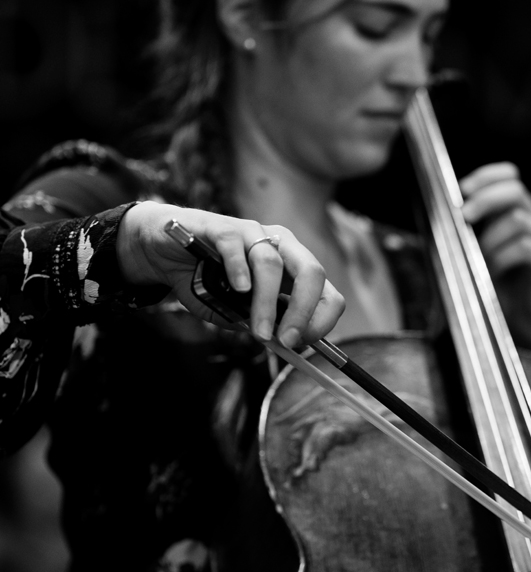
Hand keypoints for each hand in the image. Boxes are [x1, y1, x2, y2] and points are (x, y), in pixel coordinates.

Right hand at [116, 202, 344, 347]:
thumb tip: (283, 343)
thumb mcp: (235, 311)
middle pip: (311, 272)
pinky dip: (239, 269)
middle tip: (287, 341)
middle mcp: (279, 245)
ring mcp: (250, 232)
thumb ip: (258, 323)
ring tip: (257, 331)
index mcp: (291, 268)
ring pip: (270, 263)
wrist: (162, 254)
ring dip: (267, 303)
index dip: (321, 319)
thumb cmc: (204, 281)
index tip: (301, 344)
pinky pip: (234, 244)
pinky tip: (239, 289)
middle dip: (303, 310)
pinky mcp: (219, 226)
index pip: (326, 291)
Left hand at [460, 163, 530, 356]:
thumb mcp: (478, 255)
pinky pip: (527, 247)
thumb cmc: (499, 288)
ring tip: (480, 261)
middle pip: (516, 190)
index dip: (488, 177)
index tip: (462, 188)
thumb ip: (468, 234)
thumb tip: (442, 216)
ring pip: (518, 220)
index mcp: (516, 212)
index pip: (510, 177)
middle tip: (464, 216)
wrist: (524, 324)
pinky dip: (504, 257)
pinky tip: (494, 272)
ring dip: (491, 239)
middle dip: (486, 199)